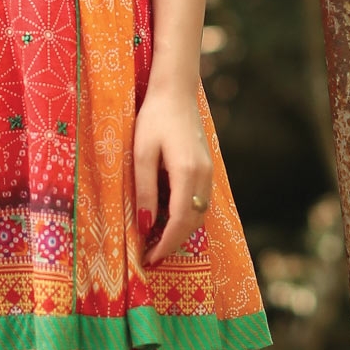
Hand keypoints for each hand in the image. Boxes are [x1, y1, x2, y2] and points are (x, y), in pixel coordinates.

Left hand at [133, 81, 212, 266]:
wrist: (176, 91)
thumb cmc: (153, 118)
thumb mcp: (141, 153)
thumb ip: (145, 190)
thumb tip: (146, 224)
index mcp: (186, 171)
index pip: (180, 219)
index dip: (166, 243)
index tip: (150, 258)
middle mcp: (203, 175)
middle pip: (193, 221)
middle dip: (174, 243)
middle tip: (151, 258)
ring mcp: (209, 171)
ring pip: (199, 213)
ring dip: (181, 231)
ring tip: (157, 243)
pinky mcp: (206, 168)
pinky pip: (200, 201)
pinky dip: (187, 217)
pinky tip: (169, 220)